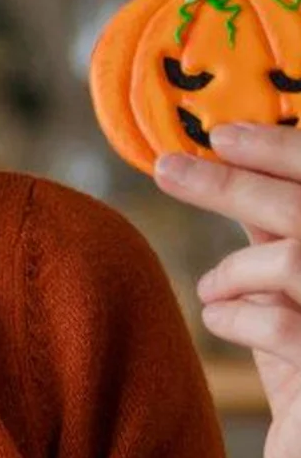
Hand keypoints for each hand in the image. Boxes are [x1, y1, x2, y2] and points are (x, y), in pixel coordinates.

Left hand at [155, 124, 300, 457]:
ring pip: (296, 262)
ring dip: (235, 269)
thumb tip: (226, 159)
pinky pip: (280, 324)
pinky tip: (220, 320)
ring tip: (212, 290)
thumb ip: (273, 229)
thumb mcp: (289, 287)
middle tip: (169, 167)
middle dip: (235, 182)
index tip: (221, 133)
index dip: (282, 150)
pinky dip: (235, 315)